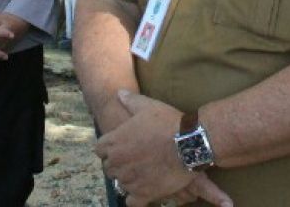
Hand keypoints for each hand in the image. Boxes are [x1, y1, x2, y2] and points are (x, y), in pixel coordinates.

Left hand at [97, 91, 231, 206]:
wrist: (189, 142)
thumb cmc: (167, 122)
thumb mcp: (148, 106)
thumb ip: (130, 100)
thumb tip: (119, 93)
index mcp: (114, 141)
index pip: (99, 149)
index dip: (110, 148)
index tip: (120, 147)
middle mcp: (117, 162)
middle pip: (109, 168)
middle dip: (119, 164)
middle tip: (134, 160)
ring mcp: (129, 179)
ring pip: (120, 184)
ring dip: (129, 179)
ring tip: (142, 173)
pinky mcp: (143, 194)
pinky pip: (132, 202)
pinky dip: (136, 198)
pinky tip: (144, 191)